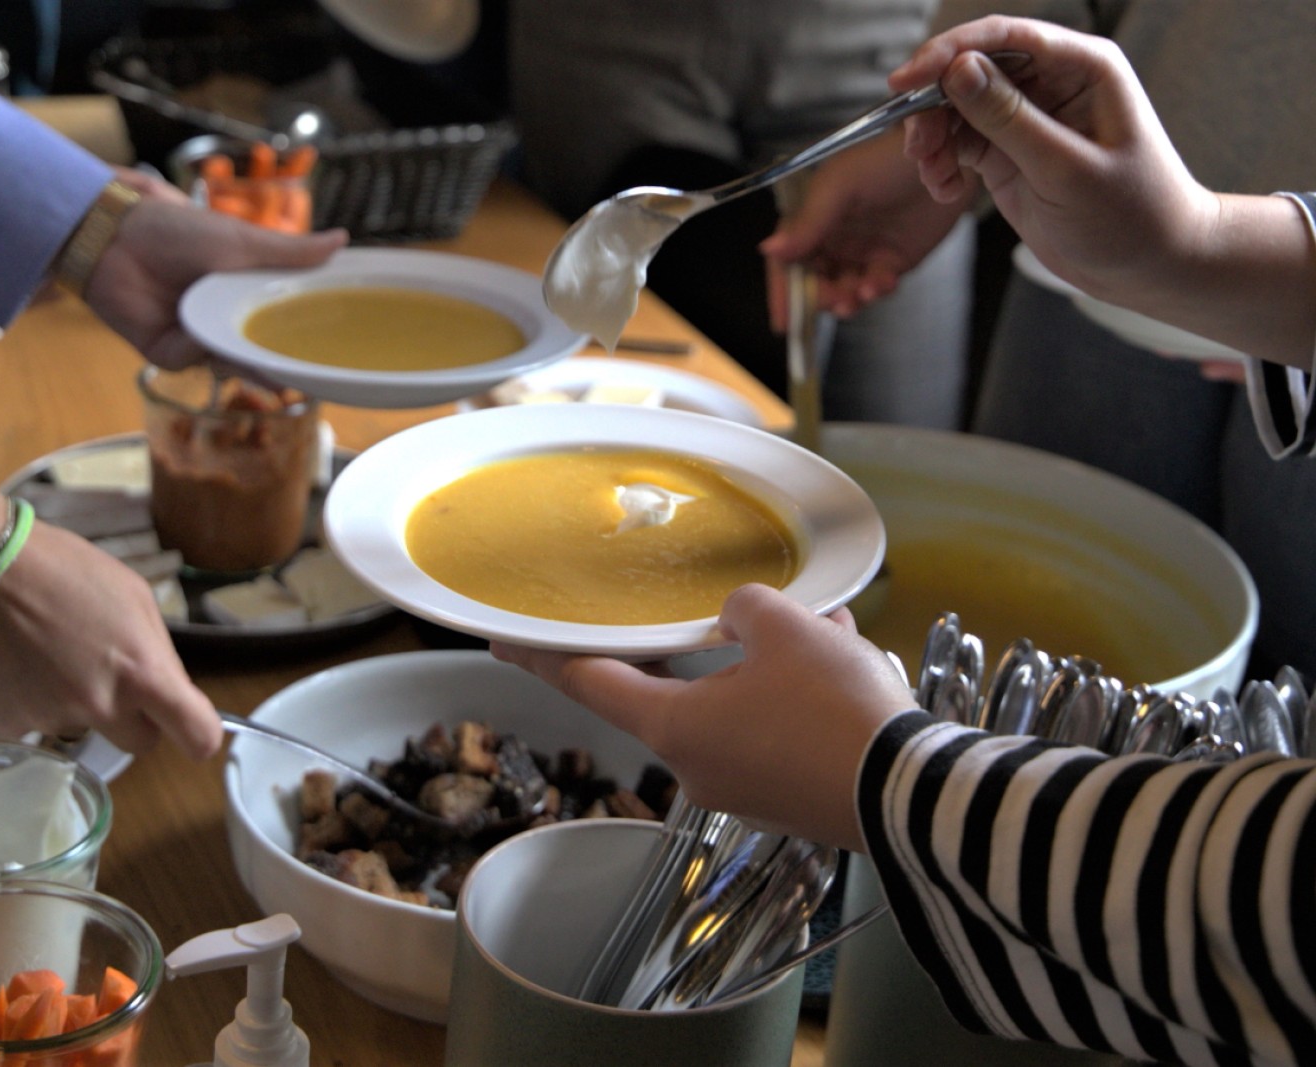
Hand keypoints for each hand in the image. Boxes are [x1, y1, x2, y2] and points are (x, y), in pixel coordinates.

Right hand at [0, 519, 222, 758]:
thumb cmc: (61, 567)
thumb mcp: (133, 596)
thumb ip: (156, 651)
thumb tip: (167, 688)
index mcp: (142, 672)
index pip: (196, 736)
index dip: (199, 735)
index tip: (190, 726)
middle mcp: (101, 705)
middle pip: (139, 743)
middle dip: (135, 718)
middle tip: (111, 677)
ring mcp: (51, 719)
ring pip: (84, 727)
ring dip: (77, 702)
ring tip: (50, 650)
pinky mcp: (8, 723)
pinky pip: (37, 723)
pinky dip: (33, 702)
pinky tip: (19, 661)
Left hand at [83, 191, 347, 369]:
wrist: (114, 236)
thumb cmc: (176, 230)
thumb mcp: (242, 240)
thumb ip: (291, 252)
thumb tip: (342, 240)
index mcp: (243, 292)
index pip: (282, 320)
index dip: (305, 335)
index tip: (334, 350)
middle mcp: (222, 318)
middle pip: (260, 350)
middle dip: (283, 362)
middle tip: (313, 376)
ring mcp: (195, 338)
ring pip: (231, 362)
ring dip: (246, 360)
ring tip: (274, 369)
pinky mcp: (167, 353)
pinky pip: (195, 360)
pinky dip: (201, 346)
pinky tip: (202, 329)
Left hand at [490, 585, 914, 850]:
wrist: (912, 796)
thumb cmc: (836, 712)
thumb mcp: (785, 628)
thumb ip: (744, 610)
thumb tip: (738, 621)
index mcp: (674, 727)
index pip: (588, 683)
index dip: (544, 657)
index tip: (503, 643)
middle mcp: (696, 767)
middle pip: (674, 690)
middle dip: (704, 646)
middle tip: (722, 615)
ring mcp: (742, 790)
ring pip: (736, 705)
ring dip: (766, 665)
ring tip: (819, 628)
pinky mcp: (784, 799)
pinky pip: (774, 732)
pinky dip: (796, 694)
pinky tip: (840, 662)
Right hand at [759, 134, 971, 320]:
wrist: (944, 158)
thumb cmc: (885, 162)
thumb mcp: (839, 187)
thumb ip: (807, 223)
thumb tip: (769, 250)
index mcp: (811, 219)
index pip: (787, 260)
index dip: (784, 290)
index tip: (784, 319)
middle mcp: (832, 239)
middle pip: (813, 282)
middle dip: (819, 298)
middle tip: (834, 301)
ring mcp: (861, 252)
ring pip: (842, 290)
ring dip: (847, 300)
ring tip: (859, 296)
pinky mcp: (891, 262)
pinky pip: (875, 288)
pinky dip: (875, 291)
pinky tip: (882, 283)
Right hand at [892, 16, 1214, 303]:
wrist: (1148, 264)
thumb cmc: (1131, 215)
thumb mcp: (1066, 168)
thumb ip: (1009, 118)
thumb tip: (958, 71)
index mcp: (1083, 67)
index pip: (1005, 38)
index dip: (950, 53)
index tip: (907, 81)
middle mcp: (1053, 83)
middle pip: (972, 68)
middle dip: (935, 104)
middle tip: (918, 147)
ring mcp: (1028, 118)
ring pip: (958, 106)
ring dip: (934, 138)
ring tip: (934, 176)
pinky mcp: (1009, 151)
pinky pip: (960, 141)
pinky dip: (942, 162)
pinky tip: (946, 189)